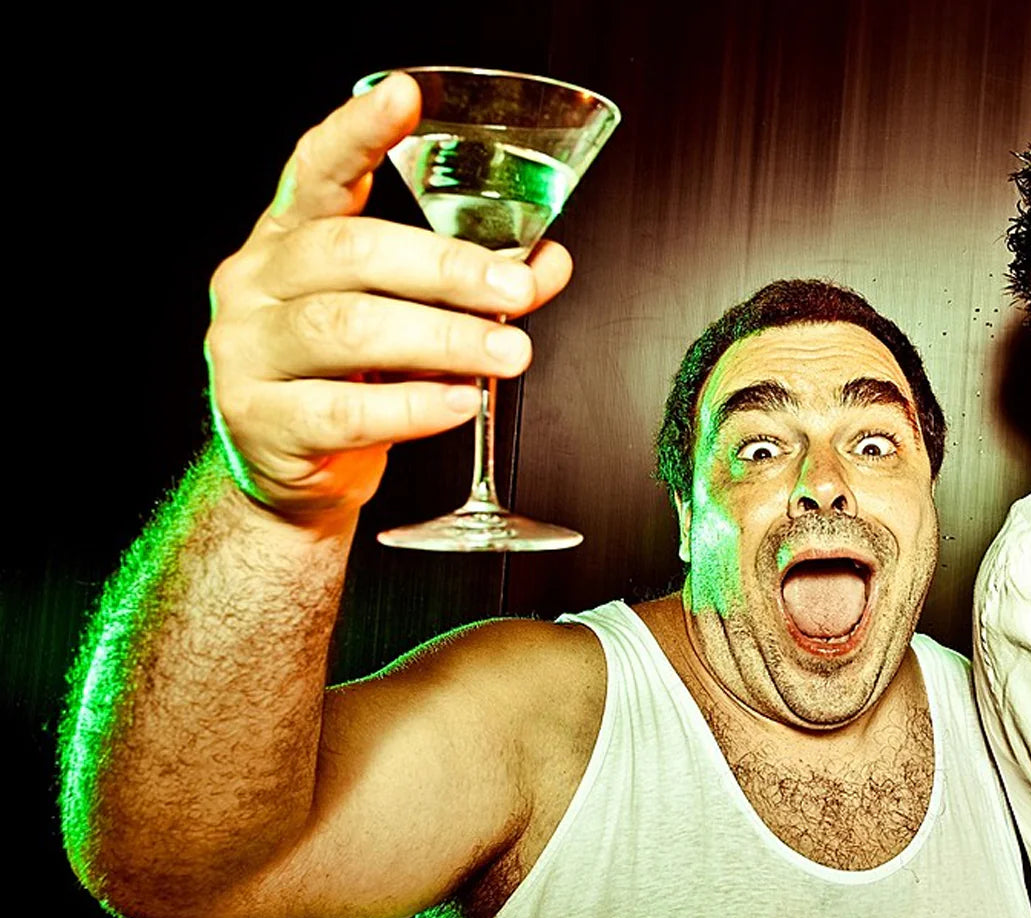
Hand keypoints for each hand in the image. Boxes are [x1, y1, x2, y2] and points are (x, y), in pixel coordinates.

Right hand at [204, 72, 573, 525]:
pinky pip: (346, 411)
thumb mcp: (409, 317)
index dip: (359, 131)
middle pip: (348, 252)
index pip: (318, 168)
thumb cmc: (349, 378)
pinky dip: (415, 406)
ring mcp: (247, 351)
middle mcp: (256, 282)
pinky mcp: (261, 421)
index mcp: (289, 236)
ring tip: (508, 352)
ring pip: (347, 329)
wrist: (290, 471)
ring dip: (442, 337)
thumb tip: (547, 263)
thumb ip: (474, 285)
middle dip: (445, 268)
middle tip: (516, 292)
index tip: (404, 97)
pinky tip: (462, 400)